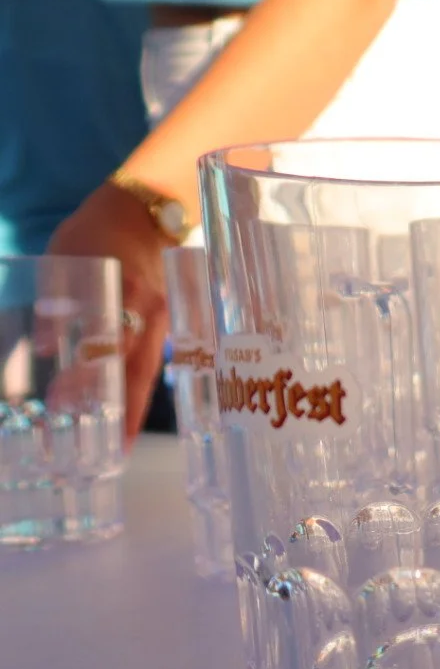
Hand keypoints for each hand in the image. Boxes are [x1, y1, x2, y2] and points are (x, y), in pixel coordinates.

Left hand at [47, 182, 174, 445]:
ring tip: (121, 443)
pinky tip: (127, 412)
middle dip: (127, 414)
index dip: (94, 381)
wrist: (142, 216)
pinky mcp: (165, 326)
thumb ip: (57, 305)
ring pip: (148, 372)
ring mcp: (164, 321)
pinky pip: (151, 362)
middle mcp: (153, 313)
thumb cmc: (96, 235)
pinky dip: (138, 389)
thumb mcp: (64, 261)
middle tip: (113, 452)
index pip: (112, 347)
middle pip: (139, 372)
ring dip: (134, 408)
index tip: (73, 409)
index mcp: (128, 295)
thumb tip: (46, 352)